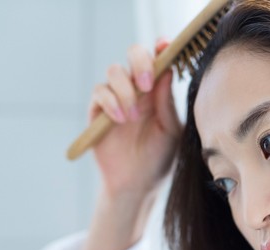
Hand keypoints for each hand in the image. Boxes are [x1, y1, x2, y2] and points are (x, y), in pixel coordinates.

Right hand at [88, 40, 181, 197]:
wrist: (137, 184)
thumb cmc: (159, 158)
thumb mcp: (170, 131)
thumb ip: (167, 102)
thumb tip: (168, 70)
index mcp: (158, 91)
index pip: (158, 59)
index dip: (161, 48)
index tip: (165, 46)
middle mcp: (137, 89)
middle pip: (133, 54)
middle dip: (140, 62)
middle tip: (147, 84)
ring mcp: (116, 98)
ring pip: (114, 71)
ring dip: (125, 90)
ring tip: (133, 117)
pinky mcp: (98, 111)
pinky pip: (99, 93)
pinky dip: (110, 102)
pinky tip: (121, 119)